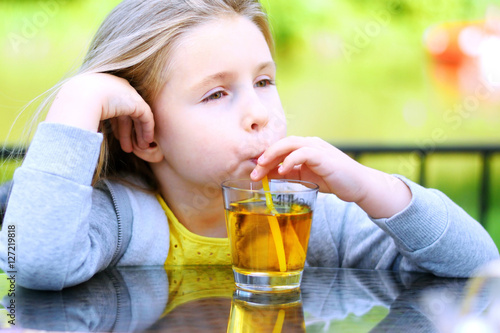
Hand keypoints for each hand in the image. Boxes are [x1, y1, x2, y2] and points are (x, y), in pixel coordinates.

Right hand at [45, 73, 153, 151]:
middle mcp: (116, 88)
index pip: (114, 109)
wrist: (81, 98)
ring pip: (137, 116)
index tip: (117, 139)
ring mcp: (127, 93)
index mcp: (102, 89)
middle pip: (125, 113)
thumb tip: (89, 131)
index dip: (117, 126)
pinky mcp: (136, 101)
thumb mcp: (83, 113)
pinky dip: (147, 129)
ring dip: (139, 133)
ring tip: (139, 148)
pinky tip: (147, 141)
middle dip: (127, 132)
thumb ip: (90, 119)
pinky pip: (146, 116)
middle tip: (128, 148)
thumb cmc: (75, 108)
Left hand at [250, 136, 411, 218]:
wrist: (359, 185)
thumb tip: (267, 175)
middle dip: (265, 156)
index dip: (265, 158)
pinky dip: (290, 160)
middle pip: (282, 143)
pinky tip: (282, 171)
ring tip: (262, 168)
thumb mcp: (306, 178)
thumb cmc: (333, 180)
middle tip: (253, 171)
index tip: (254, 172)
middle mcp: (310, 143)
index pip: (281, 148)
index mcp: (305, 147)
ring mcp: (318, 148)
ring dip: (273, 155)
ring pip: (290, 144)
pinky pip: (303, 153)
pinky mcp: (324, 156)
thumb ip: (289, 174)